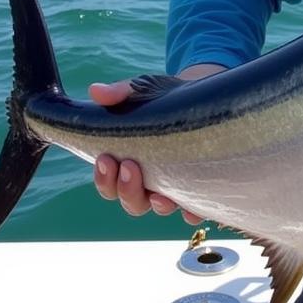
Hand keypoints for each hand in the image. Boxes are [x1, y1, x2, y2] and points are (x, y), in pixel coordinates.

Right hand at [89, 62, 225, 221]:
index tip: (106, 158)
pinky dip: (192, 212)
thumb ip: (122, 92)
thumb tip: (96, 90)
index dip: (104, 178)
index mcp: (130, 164)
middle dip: (125, 189)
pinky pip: (196, 209)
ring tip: (159, 194)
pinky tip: (191, 208)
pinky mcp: (200, 186)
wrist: (206, 97)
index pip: (110, 184)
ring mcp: (176, 186)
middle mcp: (151, 182)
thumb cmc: (169, 97)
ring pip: (159, 208)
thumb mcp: (147, 90)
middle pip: (132, 202)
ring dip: (156, 204)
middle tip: (128, 165)